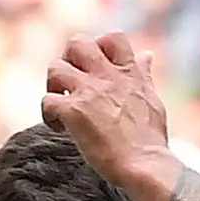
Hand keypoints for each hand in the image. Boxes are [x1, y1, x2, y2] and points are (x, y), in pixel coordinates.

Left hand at [39, 30, 180, 198]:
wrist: (144, 164)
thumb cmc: (150, 138)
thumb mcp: (152, 98)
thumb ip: (143, 75)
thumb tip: (147, 55)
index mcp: (129, 72)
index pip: (112, 36)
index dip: (98, 46)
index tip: (97, 67)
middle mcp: (107, 77)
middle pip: (77, 42)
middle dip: (69, 58)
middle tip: (71, 81)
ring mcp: (89, 93)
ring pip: (55, 68)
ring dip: (53, 85)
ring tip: (62, 103)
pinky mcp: (73, 112)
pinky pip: (47, 101)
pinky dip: (48, 114)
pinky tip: (59, 128)